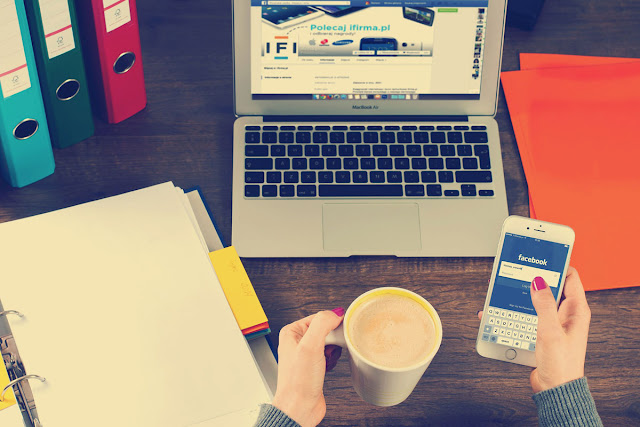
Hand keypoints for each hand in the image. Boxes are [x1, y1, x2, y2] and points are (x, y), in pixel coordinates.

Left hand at [271, 309, 343, 426]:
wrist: (300, 408)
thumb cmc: (298, 382)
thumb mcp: (310, 346)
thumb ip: (322, 324)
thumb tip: (335, 313)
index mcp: (291, 332)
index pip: (317, 316)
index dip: (331, 322)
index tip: (341, 328)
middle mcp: (297, 342)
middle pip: (324, 329)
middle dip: (333, 338)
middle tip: (334, 346)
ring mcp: (306, 354)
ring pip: (329, 342)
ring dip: (334, 350)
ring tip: (329, 358)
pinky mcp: (314, 366)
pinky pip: (330, 355)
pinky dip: (334, 359)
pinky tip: (329, 365)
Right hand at [478, 267, 591, 392]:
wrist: (555, 388)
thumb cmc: (560, 364)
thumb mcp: (550, 331)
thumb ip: (544, 304)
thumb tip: (538, 281)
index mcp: (576, 311)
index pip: (570, 277)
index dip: (557, 265)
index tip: (541, 257)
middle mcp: (567, 314)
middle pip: (552, 286)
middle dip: (536, 278)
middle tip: (520, 271)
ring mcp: (555, 322)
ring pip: (538, 300)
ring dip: (524, 296)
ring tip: (509, 290)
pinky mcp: (544, 330)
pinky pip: (530, 314)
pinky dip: (518, 310)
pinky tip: (505, 312)